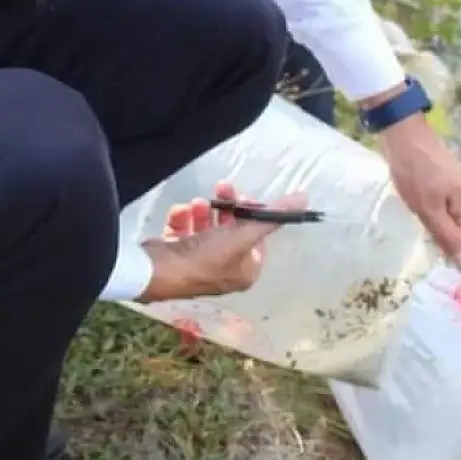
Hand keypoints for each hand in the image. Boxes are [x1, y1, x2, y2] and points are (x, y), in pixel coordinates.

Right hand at [136, 183, 305, 303]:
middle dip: (227, 208)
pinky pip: (183, 232)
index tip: (245, 197)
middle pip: (231, 231)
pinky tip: (178, 213)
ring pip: (206, 229)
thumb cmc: (205, 257)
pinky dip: (182, 220)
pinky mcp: (175, 256)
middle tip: (222, 187)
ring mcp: (197, 265)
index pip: (257, 239)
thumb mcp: (242, 235)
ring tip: (195, 203)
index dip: (253, 215)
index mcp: (245, 272)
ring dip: (203, 212)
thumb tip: (304, 199)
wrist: (156, 270)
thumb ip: (271, 216)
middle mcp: (223, 272)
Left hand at [377, 114, 460, 260]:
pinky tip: (414, 190)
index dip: (438, 236)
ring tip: (414, 197)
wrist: (403, 134)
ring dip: (427, 212)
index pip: (459, 239)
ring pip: (443, 214)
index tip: (421, 223)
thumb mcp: (429, 210)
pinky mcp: (449, 178)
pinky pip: (439, 202)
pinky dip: (425, 201)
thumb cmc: (416, 173)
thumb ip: (448, 237)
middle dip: (433, 223)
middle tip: (417, 208)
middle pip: (453, 226)